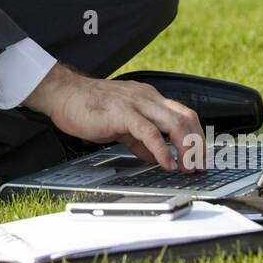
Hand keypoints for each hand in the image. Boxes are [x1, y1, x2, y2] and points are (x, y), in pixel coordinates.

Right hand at [23, 63, 204, 171]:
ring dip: (187, 148)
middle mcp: (147, 97)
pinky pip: (150, 132)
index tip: (199, 157)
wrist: (62, 94)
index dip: (196, 137)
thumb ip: (139, 139)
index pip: (183, 115)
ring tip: (187, 168)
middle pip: (187, 118)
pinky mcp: (123, 113)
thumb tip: (154, 156)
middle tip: (199, 167)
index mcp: (148, 98)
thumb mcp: (119, 124)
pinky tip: (166, 163)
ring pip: (175, 123)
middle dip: (198, 144)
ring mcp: (136, 103)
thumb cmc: (86, 107)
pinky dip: (163, 150)